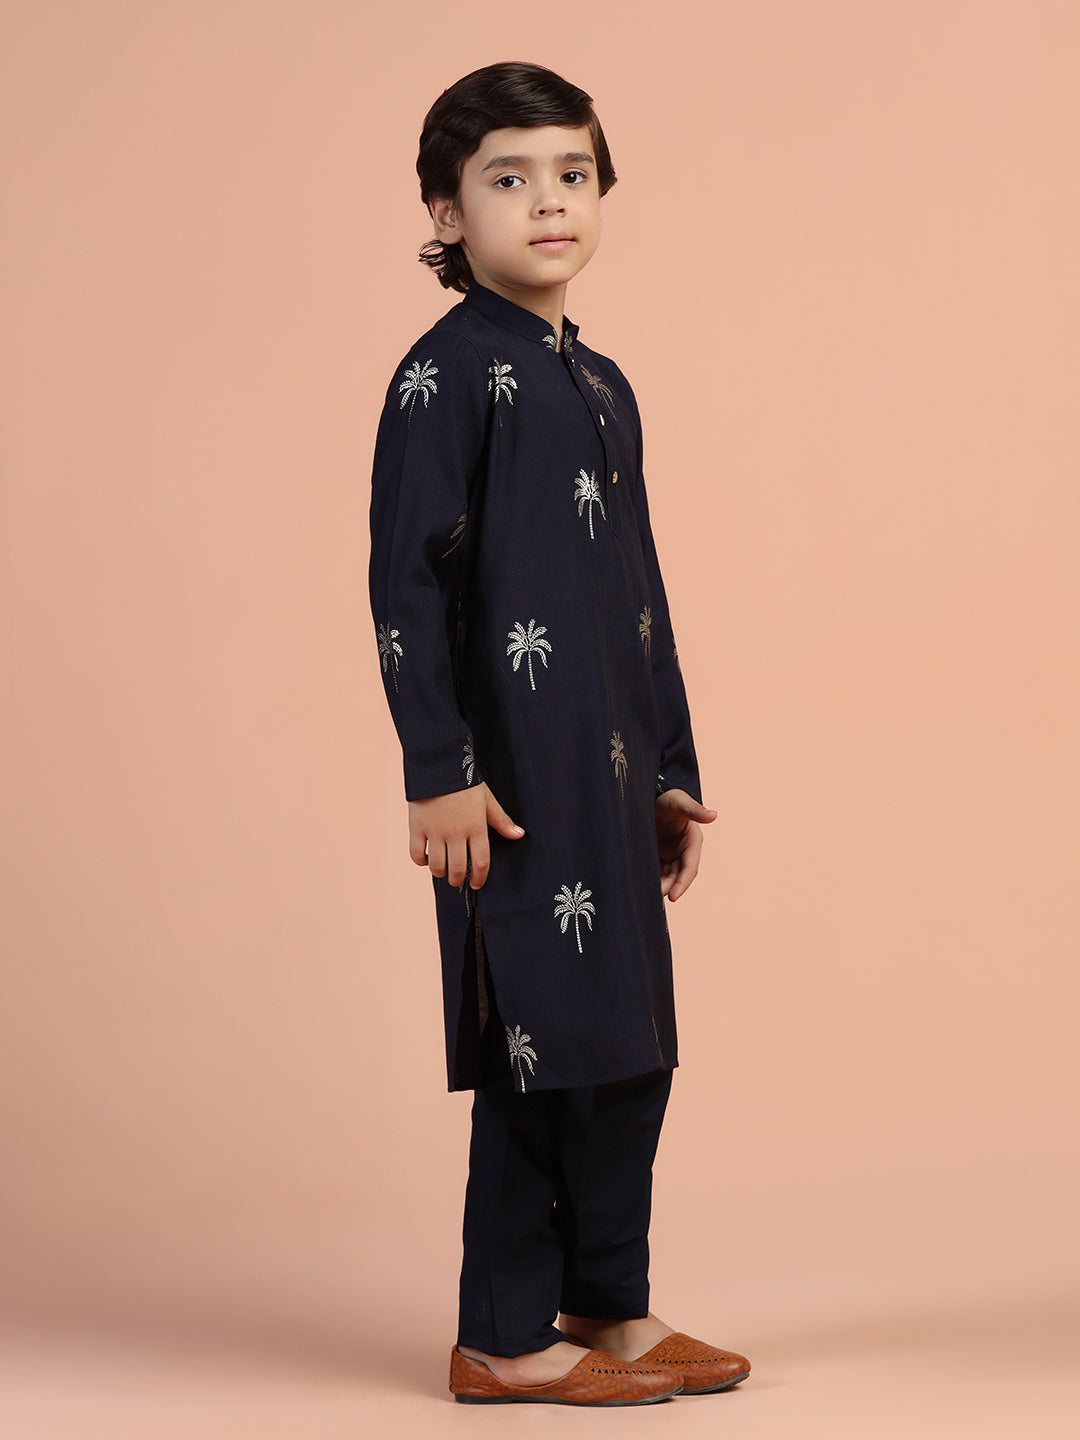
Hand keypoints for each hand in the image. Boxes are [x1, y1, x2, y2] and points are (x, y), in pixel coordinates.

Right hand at [409, 781, 523, 889]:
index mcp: (476, 827)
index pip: (481, 863)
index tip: (477, 884)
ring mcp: (435, 831)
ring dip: (441, 873)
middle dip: (459, 879)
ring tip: (443, 870)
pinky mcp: (417, 827)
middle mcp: (456, 833)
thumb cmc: (465, 783)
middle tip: (458, 879)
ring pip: (437, 866)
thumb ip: (501, 821)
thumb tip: (519, 835)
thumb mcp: (487, 800)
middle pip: (458, 869)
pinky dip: (421, 861)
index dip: (480, 878)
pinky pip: (416, 855)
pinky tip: (427, 858)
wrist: (438, 765)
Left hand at [655, 788, 716, 900]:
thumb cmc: (667, 796)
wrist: (648, 793)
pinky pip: (654, 870)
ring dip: (658, 886)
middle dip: (668, 887)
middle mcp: (682, 851)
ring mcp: (668, 853)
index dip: (682, 883)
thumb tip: (713, 815)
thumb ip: (694, 809)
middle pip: (676, 875)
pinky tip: (639, 886)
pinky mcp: (655, 854)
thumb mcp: (679, 801)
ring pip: (665, 876)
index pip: (690, 868)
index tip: (673, 897)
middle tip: (653, 897)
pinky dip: (649, 879)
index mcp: (692, 841)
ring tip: (645, 895)